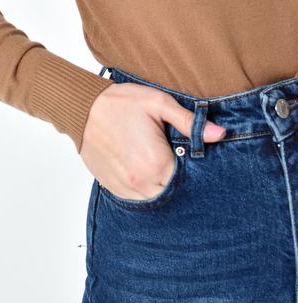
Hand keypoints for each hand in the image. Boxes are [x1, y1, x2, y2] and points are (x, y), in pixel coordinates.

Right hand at [80, 81, 225, 200]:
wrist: (83, 108)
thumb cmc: (121, 103)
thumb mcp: (159, 103)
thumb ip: (190, 122)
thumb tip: (220, 134)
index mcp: (157, 163)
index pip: (189, 181)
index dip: (195, 173)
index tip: (192, 159)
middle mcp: (142, 182)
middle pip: (173, 194)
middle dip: (179, 181)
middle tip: (177, 160)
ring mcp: (125, 188)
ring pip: (155, 200)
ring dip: (162, 187)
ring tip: (160, 165)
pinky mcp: (113, 188)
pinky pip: (137, 199)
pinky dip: (145, 189)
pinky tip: (145, 170)